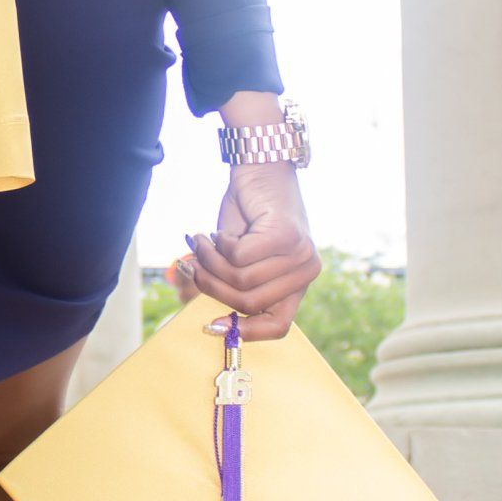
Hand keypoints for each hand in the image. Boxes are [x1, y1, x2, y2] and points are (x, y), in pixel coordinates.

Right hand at [172, 163, 319, 339]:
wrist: (260, 169)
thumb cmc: (247, 215)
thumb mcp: (237, 257)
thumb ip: (228, 284)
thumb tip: (203, 314)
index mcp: (298, 284)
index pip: (279, 325)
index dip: (245, 331)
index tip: (212, 325)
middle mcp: (307, 272)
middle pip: (248, 303)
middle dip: (212, 285)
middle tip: (194, 264)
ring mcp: (301, 254)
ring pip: (240, 280)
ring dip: (211, 261)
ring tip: (202, 242)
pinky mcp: (288, 237)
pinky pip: (239, 257)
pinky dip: (219, 245)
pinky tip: (218, 231)